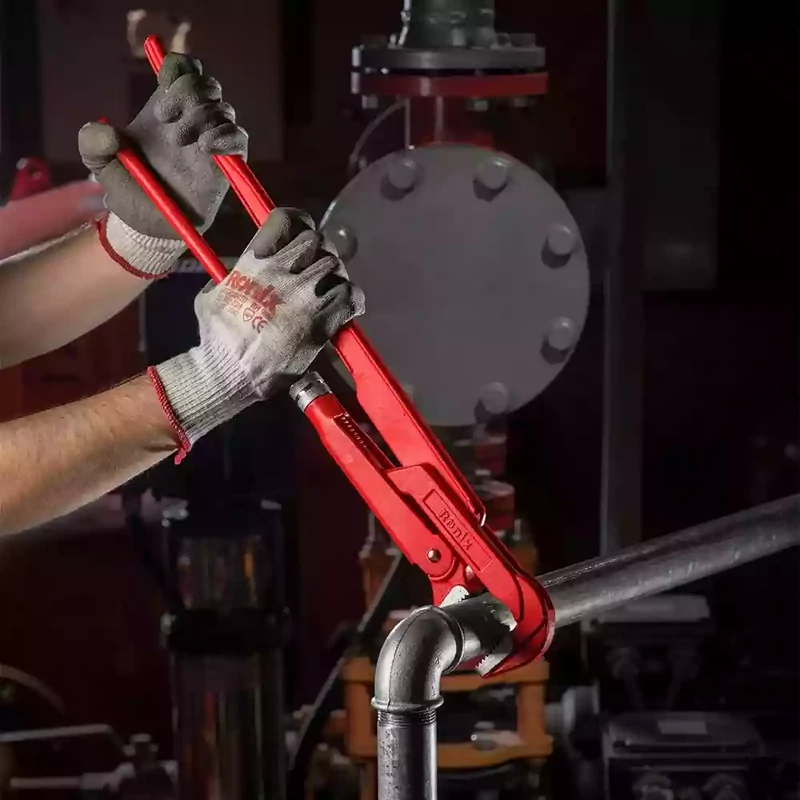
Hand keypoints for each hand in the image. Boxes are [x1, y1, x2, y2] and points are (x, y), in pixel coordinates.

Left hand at [79, 53, 247, 277]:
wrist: (147, 225)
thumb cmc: (128, 190)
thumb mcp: (100, 164)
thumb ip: (93, 142)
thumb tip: (109, 132)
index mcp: (165, 109)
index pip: (182, 70)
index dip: (178, 68)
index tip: (162, 87)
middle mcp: (191, 121)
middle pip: (206, 85)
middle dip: (188, 93)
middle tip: (165, 119)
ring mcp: (210, 142)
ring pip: (223, 110)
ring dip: (202, 118)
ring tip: (181, 141)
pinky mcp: (226, 165)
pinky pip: (239, 139)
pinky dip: (227, 137)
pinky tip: (207, 148)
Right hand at [149, 208, 364, 456]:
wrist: (232, 374)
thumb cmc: (216, 339)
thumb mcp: (210, 296)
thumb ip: (231, 277)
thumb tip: (242, 269)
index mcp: (254, 262)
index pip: (285, 220)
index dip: (298, 221)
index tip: (301, 232)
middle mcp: (282, 272)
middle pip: (316, 240)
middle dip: (320, 251)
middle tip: (318, 267)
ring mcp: (304, 296)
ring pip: (335, 266)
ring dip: (336, 276)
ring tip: (330, 289)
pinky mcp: (322, 322)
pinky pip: (351, 296)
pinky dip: (354, 299)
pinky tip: (348, 307)